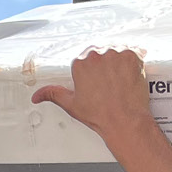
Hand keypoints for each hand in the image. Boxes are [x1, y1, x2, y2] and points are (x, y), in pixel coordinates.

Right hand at [31, 48, 155, 146]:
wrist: (124, 121)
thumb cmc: (100, 115)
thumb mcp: (72, 105)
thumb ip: (53, 94)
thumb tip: (37, 96)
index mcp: (80, 64)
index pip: (84, 59)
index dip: (92, 70)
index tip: (97, 79)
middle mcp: (96, 55)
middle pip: (100, 53)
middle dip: (104, 65)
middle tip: (110, 81)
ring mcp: (115, 54)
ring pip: (116, 51)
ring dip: (118, 61)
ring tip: (120, 79)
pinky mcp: (132, 56)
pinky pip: (133, 51)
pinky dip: (133, 60)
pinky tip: (130, 72)